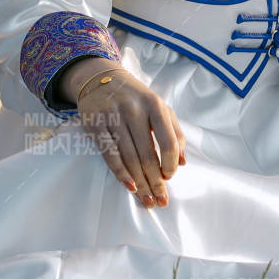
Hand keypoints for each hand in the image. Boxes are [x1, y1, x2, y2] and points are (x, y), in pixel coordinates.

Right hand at [55, 56, 186, 206]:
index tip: (169, 177)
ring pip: (129, 158)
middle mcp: (134, 110)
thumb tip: (183, 163)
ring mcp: (113, 116)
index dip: (170, 164)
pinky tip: (130, 186)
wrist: (101, 78)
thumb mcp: (160, 107)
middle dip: (156, 182)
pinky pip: (109, 154)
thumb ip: (174, 132)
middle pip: (148, 154)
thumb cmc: (137, 98)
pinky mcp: (95, 124)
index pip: (168, 141)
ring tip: (147, 200)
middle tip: (161, 201)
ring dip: (140, 183)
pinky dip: (120, 173)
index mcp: (154, 105)